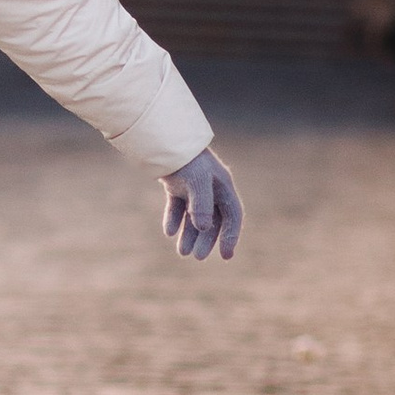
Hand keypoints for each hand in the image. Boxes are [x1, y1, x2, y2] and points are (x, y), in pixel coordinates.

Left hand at [161, 146, 241, 263]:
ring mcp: (192, 186)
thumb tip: (204, 228)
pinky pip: (177, 207)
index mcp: (223, 185)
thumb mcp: (197, 181)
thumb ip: (202, 204)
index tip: (226, 255)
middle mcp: (210, 187)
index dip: (231, 236)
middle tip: (198, 257)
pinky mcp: (175, 184)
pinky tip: (169, 232)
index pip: (232, 215)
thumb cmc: (185, 158)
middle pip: (213, 220)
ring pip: (194, 216)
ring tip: (182, 252)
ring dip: (189, 234)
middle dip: (206, 240)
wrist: (162, 138)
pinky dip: (173, 219)